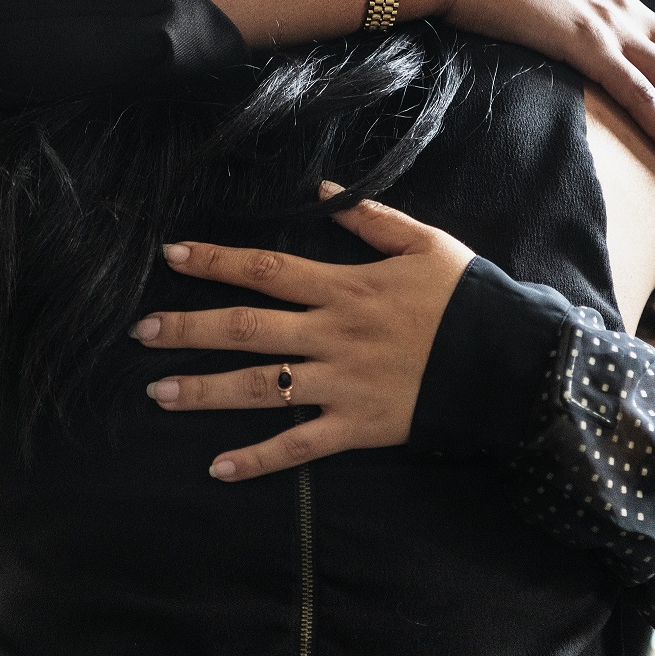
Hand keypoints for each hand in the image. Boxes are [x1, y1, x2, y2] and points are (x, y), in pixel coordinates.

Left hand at [131, 183, 471, 480]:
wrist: (514, 361)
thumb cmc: (468, 297)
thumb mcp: (425, 243)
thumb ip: (371, 216)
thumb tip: (324, 187)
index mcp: (346, 287)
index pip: (266, 268)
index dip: (215, 261)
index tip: (171, 255)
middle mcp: (332, 335)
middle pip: (245, 328)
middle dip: (188, 328)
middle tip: (141, 332)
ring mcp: (341, 384)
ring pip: (259, 388)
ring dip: (203, 391)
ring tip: (158, 392)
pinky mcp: (357, 427)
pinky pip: (299, 445)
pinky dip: (258, 459)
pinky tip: (218, 469)